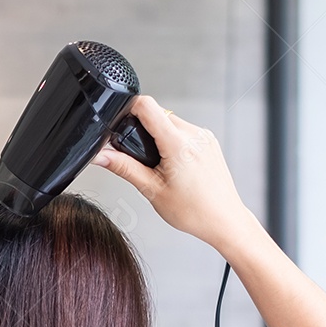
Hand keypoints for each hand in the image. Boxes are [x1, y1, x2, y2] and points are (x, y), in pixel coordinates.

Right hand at [91, 95, 252, 251]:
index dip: (128, 109)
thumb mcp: (151, 190)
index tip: (120, 121)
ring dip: (160, 135)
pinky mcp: (209, 141)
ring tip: (161, 165)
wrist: (224, 220)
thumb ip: (124, 168)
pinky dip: (174, 141)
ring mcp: (204, 137)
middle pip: (158, 114)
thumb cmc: (194, 211)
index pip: (147, 106)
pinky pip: (185, 130)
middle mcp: (194, 135)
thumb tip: (101, 156)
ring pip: (171, 121)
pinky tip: (175, 164)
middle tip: (143, 157)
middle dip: (144, 130)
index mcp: (178, 145)